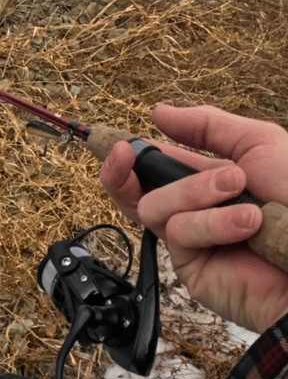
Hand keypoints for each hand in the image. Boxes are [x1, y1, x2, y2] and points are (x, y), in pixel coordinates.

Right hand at [100, 103, 287, 333]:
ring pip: (153, 205)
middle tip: (125, 154)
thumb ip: (208, 126)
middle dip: (122, 171)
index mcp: (208, 179)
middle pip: (134, 191)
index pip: (155, 165)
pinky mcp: (190, 266)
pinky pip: (176, 232)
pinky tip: (246, 224)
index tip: (120, 144)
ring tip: (238, 189)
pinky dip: (209, 222)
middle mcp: (194, 208)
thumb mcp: (259, 144)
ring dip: (193, 192)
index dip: (128, 155)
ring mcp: (190, 238)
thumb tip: (158, 112)